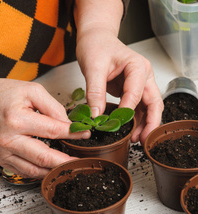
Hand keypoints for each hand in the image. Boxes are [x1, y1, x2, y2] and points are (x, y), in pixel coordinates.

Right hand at [0, 79, 89, 177]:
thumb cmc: (2, 95)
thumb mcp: (30, 91)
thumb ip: (52, 107)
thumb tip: (68, 124)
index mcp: (17, 120)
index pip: (54, 130)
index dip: (73, 133)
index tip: (85, 134)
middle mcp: (9, 139)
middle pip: (44, 157)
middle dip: (66, 161)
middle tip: (80, 162)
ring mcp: (3, 152)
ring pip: (34, 169)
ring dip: (53, 171)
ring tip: (68, 168)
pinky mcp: (1, 159)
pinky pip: (23, 171)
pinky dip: (39, 173)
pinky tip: (50, 170)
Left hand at [76, 29, 163, 144]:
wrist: (96, 40)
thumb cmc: (97, 46)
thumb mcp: (93, 67)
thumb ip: (95, 92)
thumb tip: (96, 115)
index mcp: (138, 67)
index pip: (136, 93)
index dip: (127, 111)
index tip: (117, 123)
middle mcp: (144, 76)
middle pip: (154, 103)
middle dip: (150, 123)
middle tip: (142, 139)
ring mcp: (140, 84)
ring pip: (149, 108)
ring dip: (145, 124)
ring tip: (136, 140)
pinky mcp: (133, 91)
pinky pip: (139, 108)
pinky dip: (137, 121)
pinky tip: (132, 131)